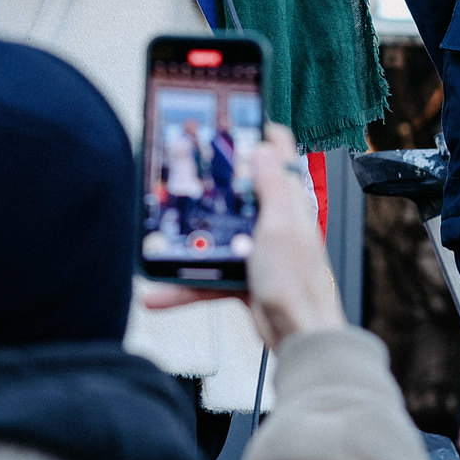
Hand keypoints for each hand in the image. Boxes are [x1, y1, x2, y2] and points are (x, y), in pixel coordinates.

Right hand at [143, 124, 345, 347]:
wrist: (299, 336)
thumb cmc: (298, 283)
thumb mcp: (280, 227)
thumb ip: (272, 188)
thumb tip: (264, 149)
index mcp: (289, 202)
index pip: (281, 156)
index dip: (261, 135)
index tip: (235, 123)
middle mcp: (276, 222)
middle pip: (240, 192)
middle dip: (212, 186)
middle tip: (184, 174)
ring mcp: (260, 249)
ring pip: (219, 235)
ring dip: (190, 243)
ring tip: (160, 240)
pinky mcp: (246, 277)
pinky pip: (210, 274)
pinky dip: (186, 284)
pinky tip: (160, 293)